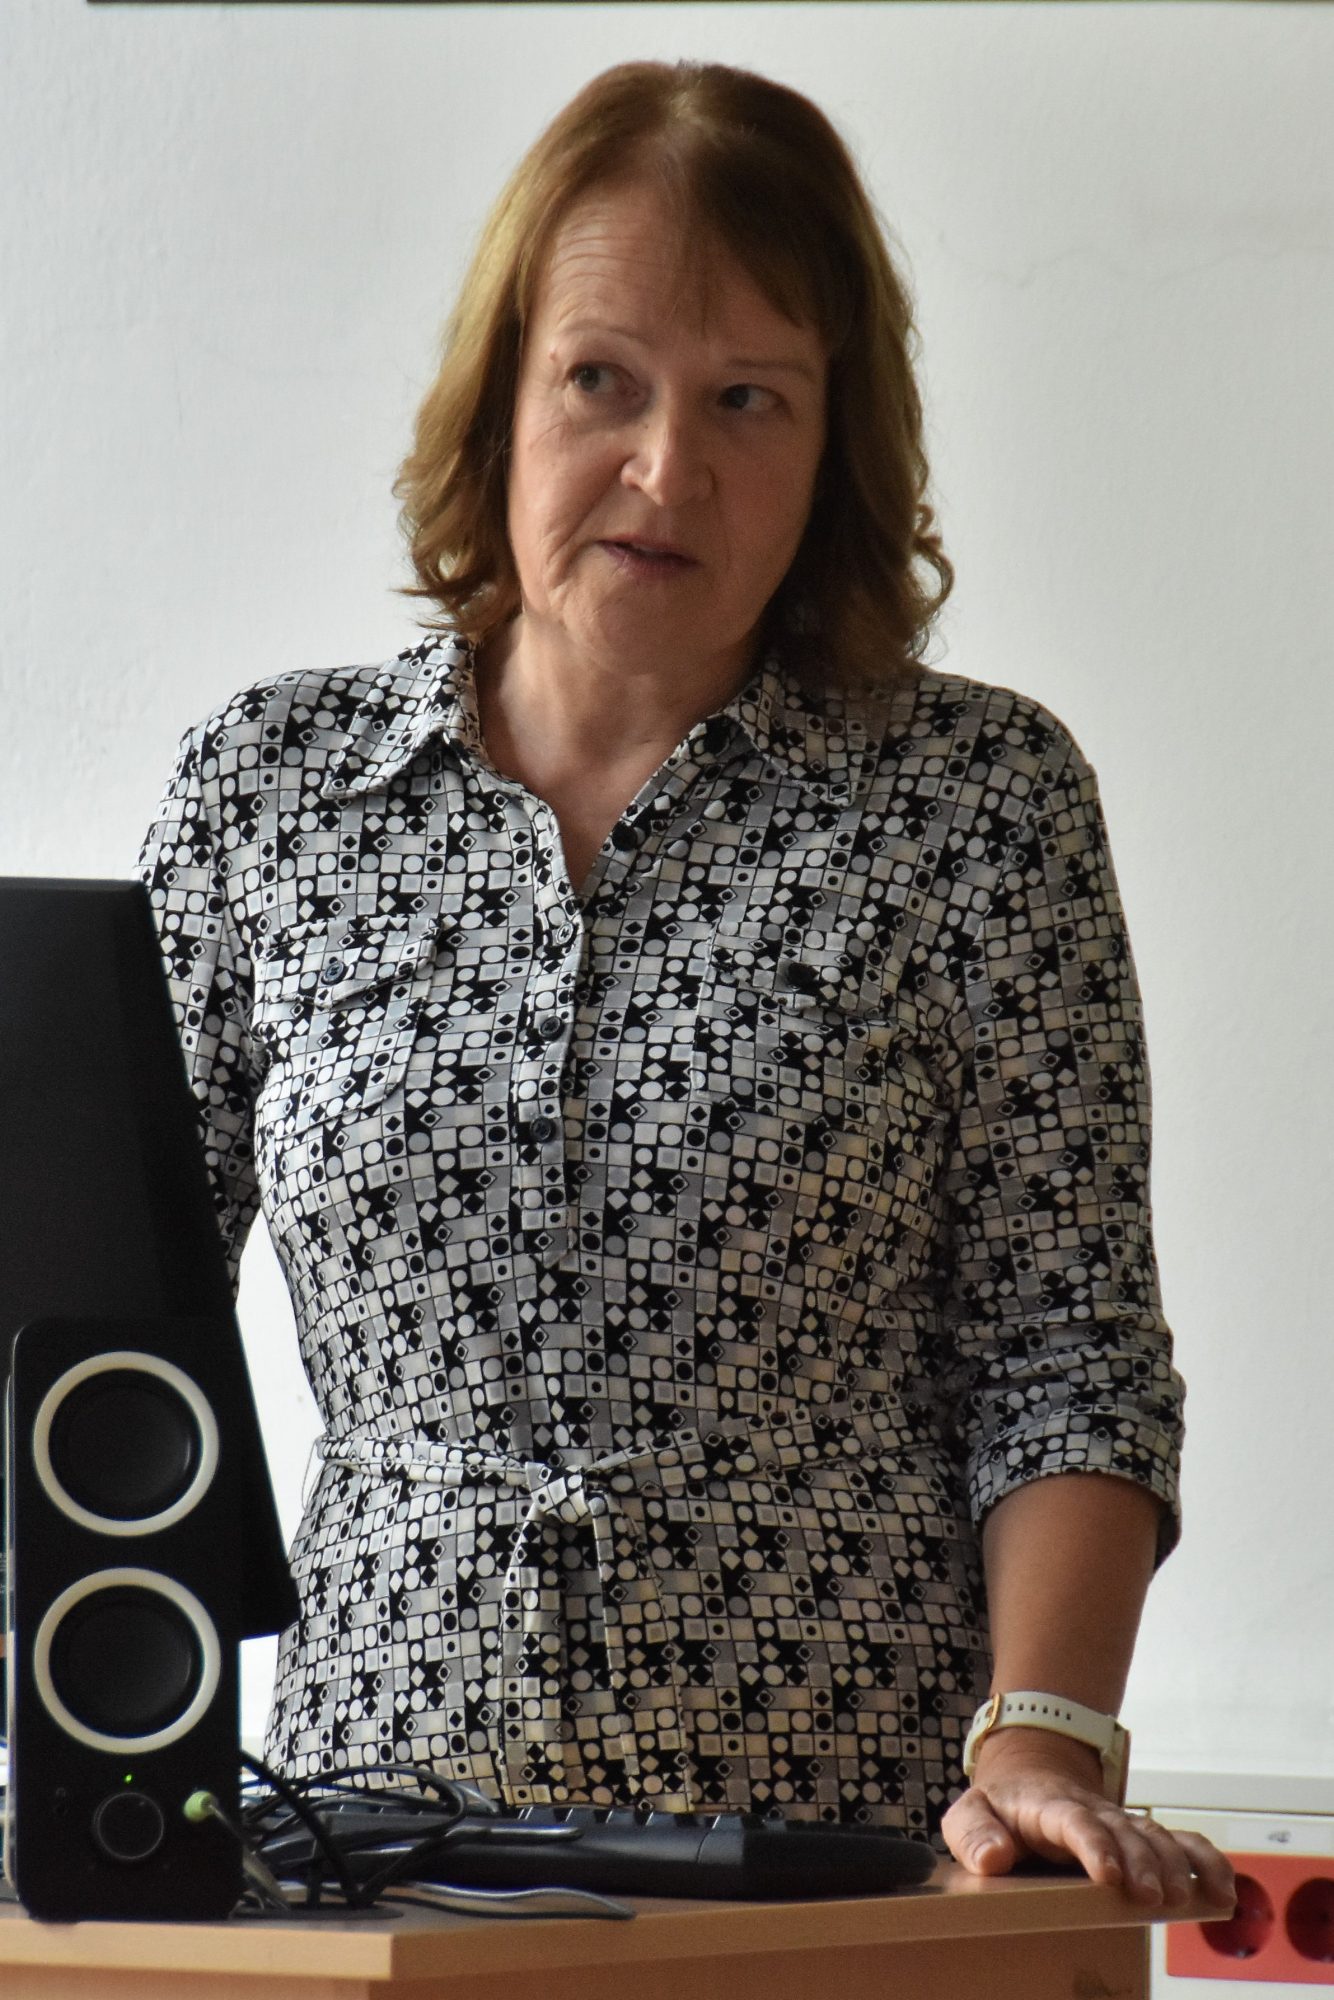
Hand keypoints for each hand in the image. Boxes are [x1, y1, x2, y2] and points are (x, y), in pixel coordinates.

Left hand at [941, 1728, 1234, 1909]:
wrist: (1030, 1776)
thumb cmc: (1000, 1807)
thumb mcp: (969, 1814)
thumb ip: (972, 1834)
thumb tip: (992, 1858)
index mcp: (1051, 1806)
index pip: (1074, 1821)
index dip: (1094, 1846)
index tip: (1109, 1875)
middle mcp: (1094, 1811)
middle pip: (1125, 1832)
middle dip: (1142, 1863)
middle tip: (1152, 1897)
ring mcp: (1122, 1821)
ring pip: (1157, 1836)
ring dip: (1175, 1865)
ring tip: (1184, 1898)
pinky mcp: (1142, 1834)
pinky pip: (1183, 1842)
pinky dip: (1207, 1862)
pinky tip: (1223, 1891)